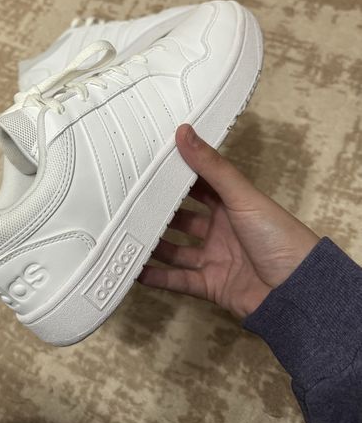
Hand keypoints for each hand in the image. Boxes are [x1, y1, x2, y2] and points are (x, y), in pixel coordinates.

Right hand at [138, 124, 319, 318]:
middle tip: (128, 203)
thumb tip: (184, 131)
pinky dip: (157, 277)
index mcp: (232, 205)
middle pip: (183, 219)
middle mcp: (221, 230)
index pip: (198, 186)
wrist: (297, 291)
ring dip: (154, 244)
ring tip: (125, 235)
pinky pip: (178, 280)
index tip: (148, 167)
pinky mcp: (211, 285)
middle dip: (159, 213)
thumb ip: (211, 167)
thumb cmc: (278, 237)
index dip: (176, 177)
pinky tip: (135, 270)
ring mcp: (215, 258)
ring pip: (176, 250)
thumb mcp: (242, 196)